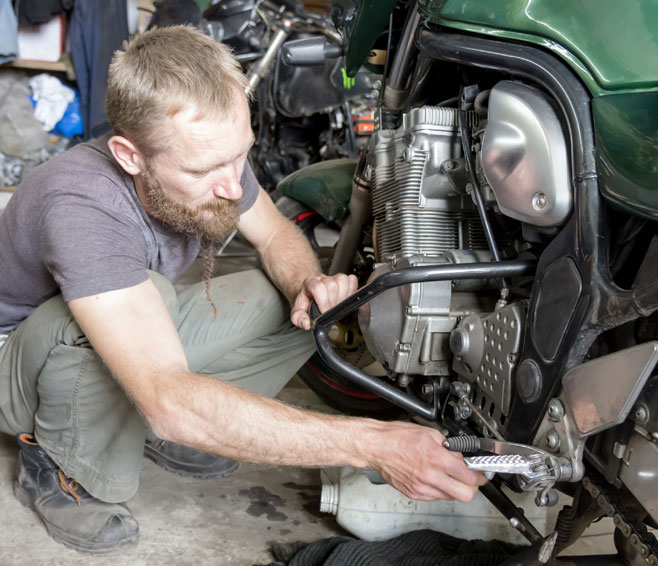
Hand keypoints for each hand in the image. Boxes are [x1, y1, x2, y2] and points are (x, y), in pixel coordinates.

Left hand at [291, 273, 357, 329]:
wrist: (310, 295)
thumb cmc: (305, 303)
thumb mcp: (297, 312)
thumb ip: (298, 319)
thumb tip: (306, 323)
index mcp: (309, 284)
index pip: (318, 287)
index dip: (323, 301)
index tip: (324, 312)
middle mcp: (322, 279)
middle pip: (332, 284)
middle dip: (333, 301)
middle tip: (330, 311)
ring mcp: (333, 278)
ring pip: (343, 280)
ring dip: (343, 296)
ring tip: (338, 306)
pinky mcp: (343, 280)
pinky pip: (352, 280)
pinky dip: (352, 290)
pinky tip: (345, 300)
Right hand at [367, 421, 487, 501]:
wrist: (375, 447)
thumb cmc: (396, 437)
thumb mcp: (429, 433)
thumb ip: (448, 446)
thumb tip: (460, 456)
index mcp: (436, 459)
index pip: (469, 476)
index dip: (480, 476)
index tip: (481, 474)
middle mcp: (430, 477)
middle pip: (465, 495)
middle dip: (471, 488)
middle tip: (470, 478)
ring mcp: (421, 489)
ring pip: (450, 498)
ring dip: (454, 488)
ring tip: (447, 474)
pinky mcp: (413, 494)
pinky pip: (435, 497)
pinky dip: (439, 489)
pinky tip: (433, 477)